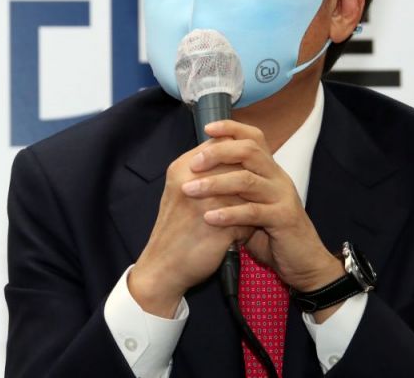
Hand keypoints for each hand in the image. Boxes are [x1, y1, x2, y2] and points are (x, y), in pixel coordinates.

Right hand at [129, 138, 253, 317]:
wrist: (162, 268)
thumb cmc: (176, 229)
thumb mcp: (181, 191)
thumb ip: (204, 171)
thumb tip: (235, 155)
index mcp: (182, 169)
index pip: (220, 145)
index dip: (236, 156)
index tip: (242, 171)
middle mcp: (192, 183)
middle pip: (236, 165)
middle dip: (246, 181)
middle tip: (247, 196)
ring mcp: (206, 205)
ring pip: (246, 191)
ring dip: (250, 204)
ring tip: (244, 217)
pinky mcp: (219, 228)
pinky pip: (248, 219)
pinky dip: (248, 227)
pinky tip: (241, 235)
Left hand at [180, 120, 343, 293]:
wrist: (302, 261)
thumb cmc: (269, 232)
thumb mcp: (249, 204)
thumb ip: (231, 187)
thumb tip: (197, 172)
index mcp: (269, 170)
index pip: (253, 137)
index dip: (231, 128)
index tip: (207, 128)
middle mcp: (278, 177)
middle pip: (248, 151)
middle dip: (217, 153)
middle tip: (193, 164)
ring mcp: (282, 197)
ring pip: (247, 180)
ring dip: (215, 183)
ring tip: (190, 190)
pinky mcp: (284, 219)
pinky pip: (254, 212)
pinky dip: (229, 213)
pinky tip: (209, 217)